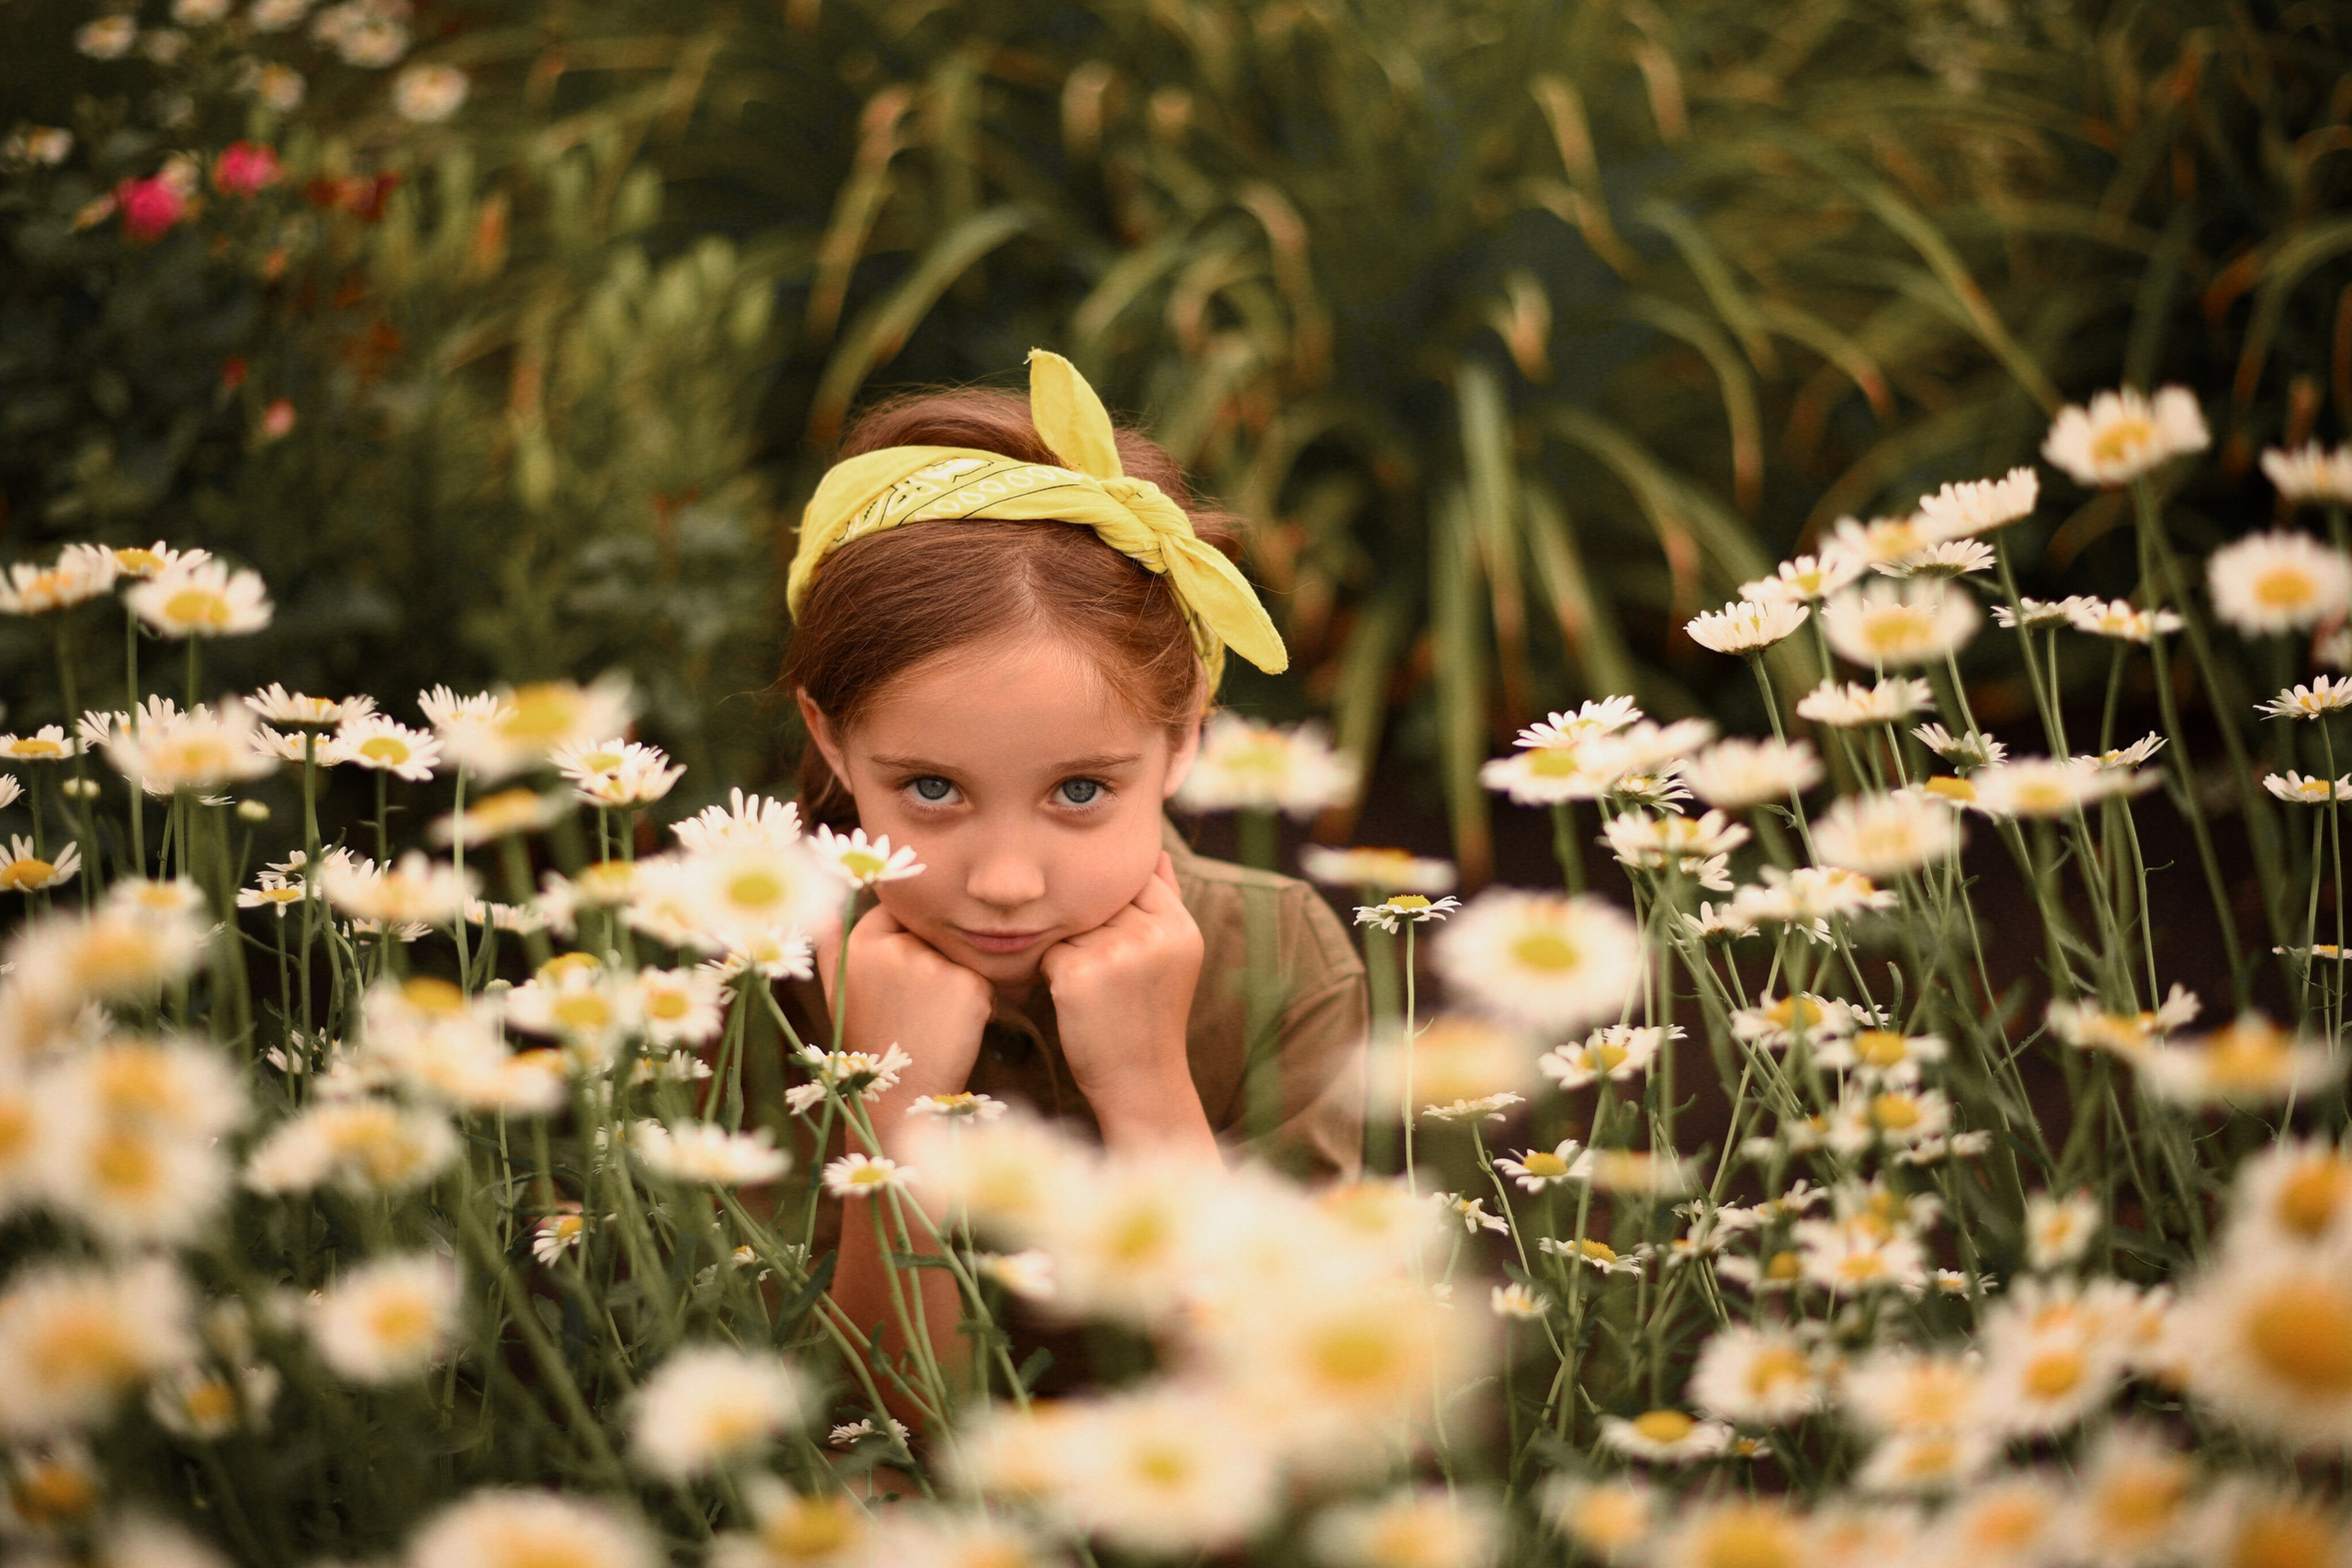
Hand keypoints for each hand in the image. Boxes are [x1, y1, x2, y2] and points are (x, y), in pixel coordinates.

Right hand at [822, 904, 993, 1139]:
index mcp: (861, 941)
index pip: (900, 914)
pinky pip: (983, 981)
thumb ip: (832, 945)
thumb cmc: (870, 1041)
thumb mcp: (838, 991)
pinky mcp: (967, 985)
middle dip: (934, 963)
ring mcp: (933, 964)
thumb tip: (824, 909)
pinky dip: (978, 1004)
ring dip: (956, 984)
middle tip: (916, 1009)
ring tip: (932, 1022)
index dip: (908, 940)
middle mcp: (895, 946)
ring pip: (959, 958)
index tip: (904, 974)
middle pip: (933, 936)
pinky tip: (953, 1031)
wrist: (898, 1098)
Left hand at [1039, 853, 1214, 1155]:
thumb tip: (1157, 850)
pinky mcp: (1079, 974)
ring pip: (1071, 925)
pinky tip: (1073, 1002)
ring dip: (1069, 950)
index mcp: (1180, 927)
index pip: (1134, 882)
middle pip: (1098, 903)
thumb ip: (1166, 901)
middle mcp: (1153, 934)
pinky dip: (1051, 975)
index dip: (1116, 910)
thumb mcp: (1173, 957)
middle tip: (1105, 976)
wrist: (1141, 1082)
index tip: (1114, 941)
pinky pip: (1048, 951)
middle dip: (1091, 931)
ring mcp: (1115, 952)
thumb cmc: (1150, 1018)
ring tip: (1093, 991)